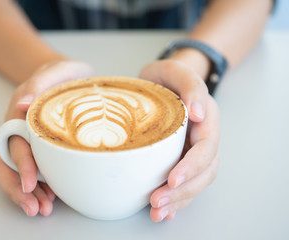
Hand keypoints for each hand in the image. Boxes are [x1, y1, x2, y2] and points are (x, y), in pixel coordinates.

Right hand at [0, 60, 93, 215]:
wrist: (68, 77)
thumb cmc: (62, 74)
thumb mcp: (55, 71)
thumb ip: (40, 83)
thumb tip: (23, 105)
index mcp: (19, 114)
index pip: (14, 145)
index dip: (21, 167)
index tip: (30, 184)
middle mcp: (20, 130)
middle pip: (11, 165)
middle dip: (21, 189)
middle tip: (36, 209)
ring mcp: (30, 140)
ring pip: (20, 171)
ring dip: (29, 193)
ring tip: (43, 209)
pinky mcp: (42, 146)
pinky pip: (37, 168)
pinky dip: (41, 185)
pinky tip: (51, 197)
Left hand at [139, 56, 219, 221]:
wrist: (163, 82)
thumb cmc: (165, 77)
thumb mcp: (173, 70)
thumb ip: (189, 85)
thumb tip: (199, 113)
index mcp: (206, 119)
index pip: (205, 148)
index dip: (191, 166)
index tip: (171, 179)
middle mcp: (204, 138)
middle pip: (203, 171)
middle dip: (182, 190)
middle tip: (157, 201)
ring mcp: (194, 150)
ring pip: (196, 182)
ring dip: (178, 200)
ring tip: (157, 211)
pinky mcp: (182, 159)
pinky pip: (186, 182)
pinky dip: (177, 199)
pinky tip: (164, 211)